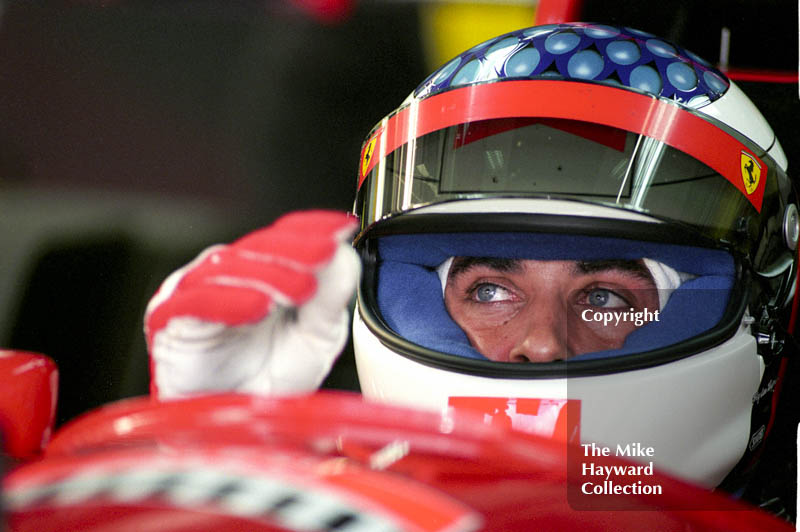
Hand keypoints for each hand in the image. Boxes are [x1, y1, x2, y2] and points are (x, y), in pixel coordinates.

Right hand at [145, 210, 359, 399]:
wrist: (237, 428)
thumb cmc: (271, 378)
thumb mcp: (317, 337)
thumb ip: (331, 296)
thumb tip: (345, 253)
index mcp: (259, 270)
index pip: (284, 237)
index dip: (311, 228)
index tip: (342, 226)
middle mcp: (225, 273)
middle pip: (257, 248)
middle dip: (295, 250)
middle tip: (326, 252)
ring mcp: (194, 292)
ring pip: (228, 269)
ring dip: (268, 274)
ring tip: (302, 287)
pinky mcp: (168, 319)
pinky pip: (195, 303)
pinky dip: (226, 302)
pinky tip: (257, 306)